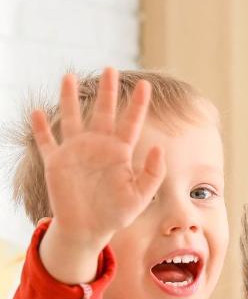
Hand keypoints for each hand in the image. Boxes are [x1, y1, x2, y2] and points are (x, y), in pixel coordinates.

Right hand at [32, 69, 162, 256]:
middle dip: (107, 92)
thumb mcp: (140, 196)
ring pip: (72, 119)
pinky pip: (46, 142)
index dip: (138, 104)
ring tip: (68, 76)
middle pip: (103, 113)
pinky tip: (37, 112)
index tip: (145, 84)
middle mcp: (98, 147)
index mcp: (120, 153)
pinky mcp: (56, 162)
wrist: (89, 229)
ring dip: (69, 99)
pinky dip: (41, 128)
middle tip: (109, 69)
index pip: (131, 123)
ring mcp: (75, 152)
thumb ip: (152, 173)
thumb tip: (158, 147)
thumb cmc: (116, 214)